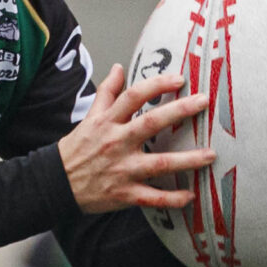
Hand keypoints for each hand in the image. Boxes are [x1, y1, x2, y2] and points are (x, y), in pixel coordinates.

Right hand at [58, 62, 214, 213]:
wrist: (55, 184)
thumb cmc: (76, 150)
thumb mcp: (89, 118)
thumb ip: (107, 93)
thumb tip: (119, 68)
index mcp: (108, 123)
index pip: (133, 96)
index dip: (156, 85)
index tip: (180, 79)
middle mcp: (117, 143)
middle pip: (150, 124)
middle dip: (178, 111)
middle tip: (203, 102)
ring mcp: (122, 170)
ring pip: (159, 164)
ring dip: (187, 160)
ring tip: (211, 155)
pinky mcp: (124, 194)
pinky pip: (152, 197)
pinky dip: (171, 199)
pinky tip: (190, 196)